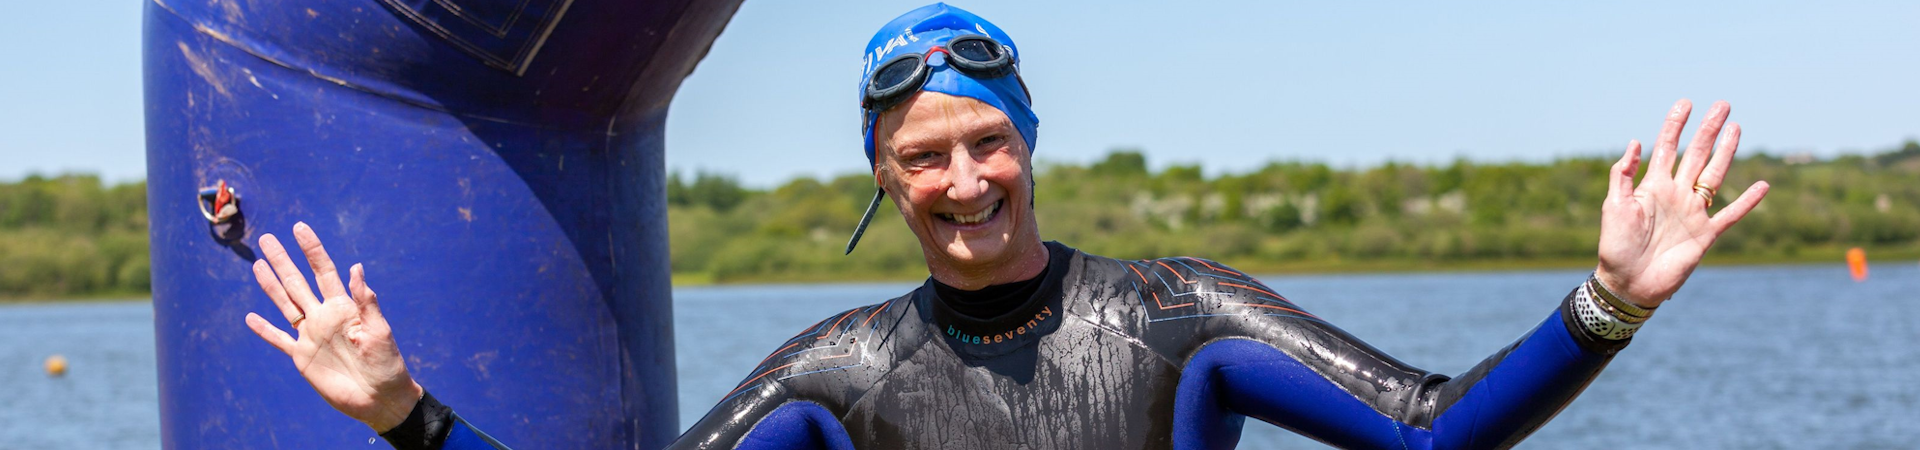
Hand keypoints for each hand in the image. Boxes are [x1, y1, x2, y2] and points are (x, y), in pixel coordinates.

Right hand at [245, 222, 422, 432]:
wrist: (379, 398)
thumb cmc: (387, 364)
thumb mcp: (380, 330)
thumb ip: (366, 300)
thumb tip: (356, 266)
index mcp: (344, 307)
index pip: (323, 271)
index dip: (312, 249)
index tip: (299, 228)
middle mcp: (324, 316)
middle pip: (297, 282)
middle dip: (282, 260)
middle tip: (267, 238)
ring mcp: (311, 336)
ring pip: (285, 304)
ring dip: (270, 286)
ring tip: (257, 264)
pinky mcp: (302, 357)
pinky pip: (279, 339)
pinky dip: (265, 329)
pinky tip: (250, 318)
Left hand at [1596, 99, 1769, 307]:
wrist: (1628, 282)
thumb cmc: (1616, 246)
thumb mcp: (1615, 206)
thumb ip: (1623, 175)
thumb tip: (1635, 141)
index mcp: (1652, 186)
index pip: (1667, 148)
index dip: (1675, 126)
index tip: (1685, 103)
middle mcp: (1676, 194)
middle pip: (1696, 155)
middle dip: (1708, 130)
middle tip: (1722, 105)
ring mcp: (1693, 212)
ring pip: (1715, 175)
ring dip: (1726, 153)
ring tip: (1737, 128)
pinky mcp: (1705, 234)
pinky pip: (1731, 215)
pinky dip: (1747, 202)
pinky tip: (1762, 186)